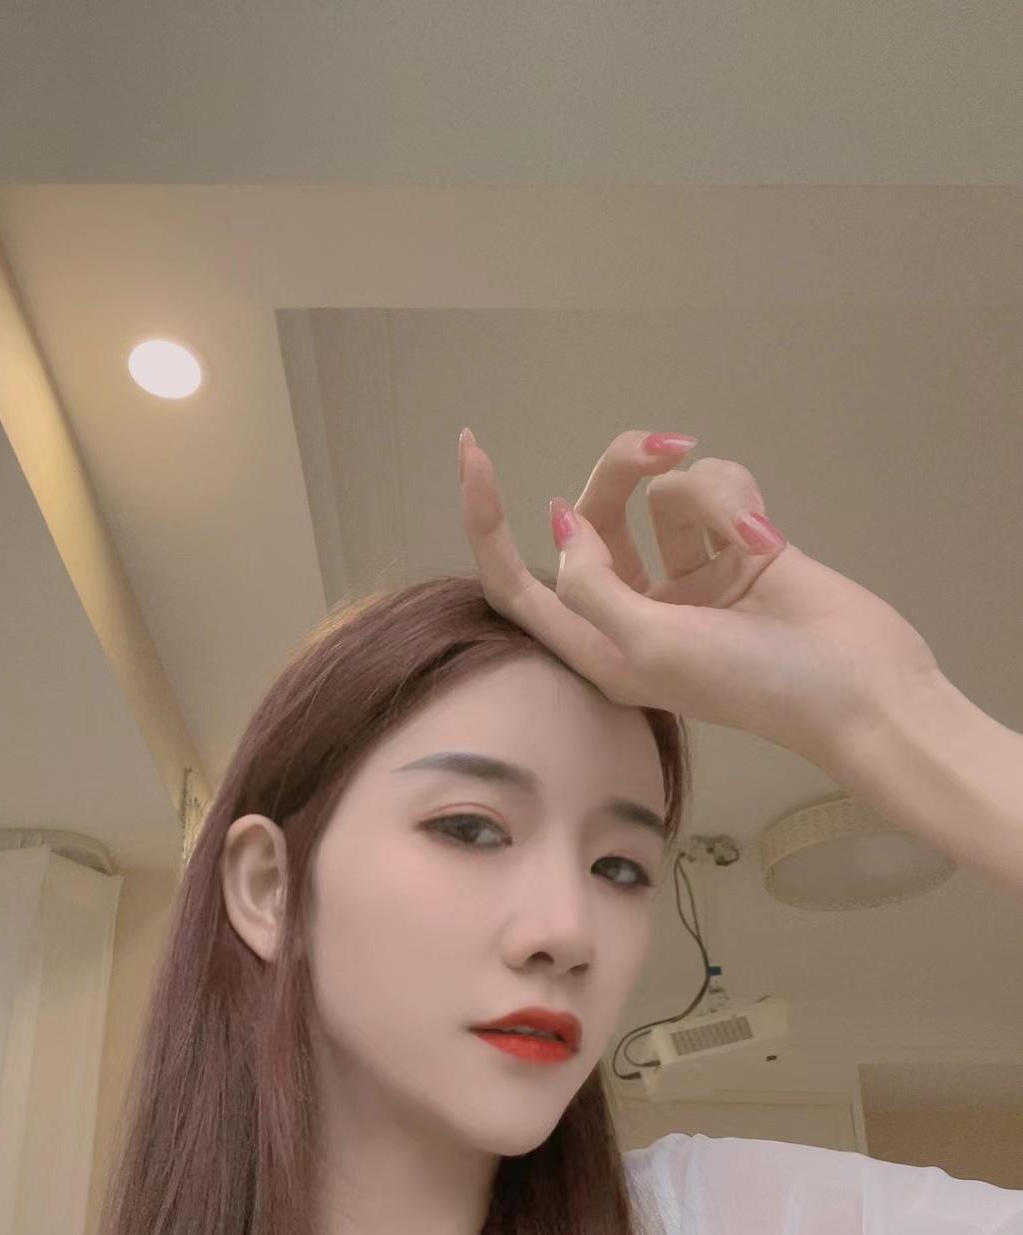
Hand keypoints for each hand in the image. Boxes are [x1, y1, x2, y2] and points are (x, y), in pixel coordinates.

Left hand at [457, 427, 943, 777]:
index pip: (517, 582)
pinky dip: (738, 498)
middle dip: (619, 473)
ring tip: (749, 535)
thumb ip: (591, 587)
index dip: (486, 522)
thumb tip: (559, 526)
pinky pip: (715, 488)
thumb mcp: (650, 649)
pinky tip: (768, 533)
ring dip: (703, 496)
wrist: (857, 685)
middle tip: (660, 449)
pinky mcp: (740, 546)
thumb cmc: (752, 686)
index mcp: (598, 648)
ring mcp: (689, 578)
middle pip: (592, 517)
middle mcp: (636, 611)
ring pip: (662, 494)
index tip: (475, 451)